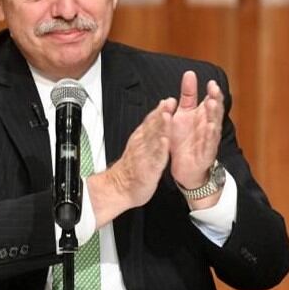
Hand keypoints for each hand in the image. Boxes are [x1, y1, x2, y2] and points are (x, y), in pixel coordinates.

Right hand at [88, 98, 175, 226]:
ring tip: (167, 116)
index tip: (168, 100)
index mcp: (140, 139)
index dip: (159, 110)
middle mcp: (141, 145)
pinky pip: (154, 157)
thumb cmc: (131, 170)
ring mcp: (144, 156)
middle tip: (169, 102)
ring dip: (161, 127)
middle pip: (152, 126)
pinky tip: (165, 142)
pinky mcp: (148, 169)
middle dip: (161, 113)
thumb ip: (147, 134)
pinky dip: (160, 149)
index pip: (150, 121)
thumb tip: (156, 121)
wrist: (118, 189)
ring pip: (153, 139)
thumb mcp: (138, 148)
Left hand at [169, 71, 223, 189]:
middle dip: (216, 100)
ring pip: (214, 126)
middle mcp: (209, 127)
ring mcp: (209, 141)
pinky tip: (211, 127)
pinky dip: (209, 136)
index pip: (211, 101)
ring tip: (213, 103)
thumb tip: (190, 73)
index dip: (212, 92)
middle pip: (215, 112)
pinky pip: (208, 144)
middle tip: (214, 90)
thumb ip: (188, 95)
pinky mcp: (205, 154)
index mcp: (204, 116)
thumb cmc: (185, 139)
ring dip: (214, 115)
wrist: (183, 168)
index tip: (210, 82)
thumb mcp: (184, 114)